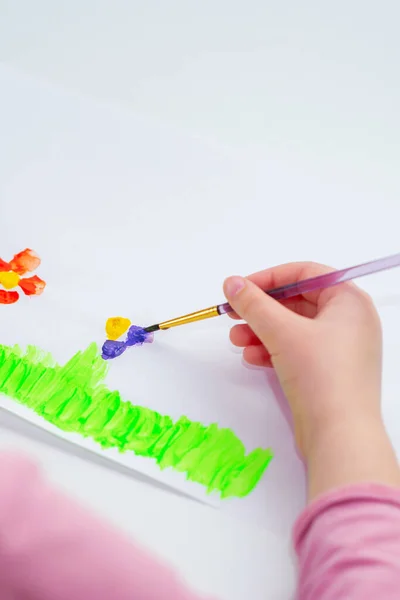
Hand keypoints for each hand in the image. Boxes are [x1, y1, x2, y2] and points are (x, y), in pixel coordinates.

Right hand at [224, 263, 399, 497]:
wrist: (339, 435)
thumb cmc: (321, 375)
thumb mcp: (282, 332)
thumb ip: (253, 304)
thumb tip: (232, 282)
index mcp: (350, 301)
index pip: (305, 274)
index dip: (269, 278)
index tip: (241, 287)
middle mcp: (349, 321)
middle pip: (297, 302)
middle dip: (261, 310)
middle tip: (232, 313)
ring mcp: (341, 348)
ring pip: (294, 329)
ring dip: (262, 331)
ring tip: (236, 340)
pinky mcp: (330, 372)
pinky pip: (298, 350)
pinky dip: (274, 350)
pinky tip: (252, 358)